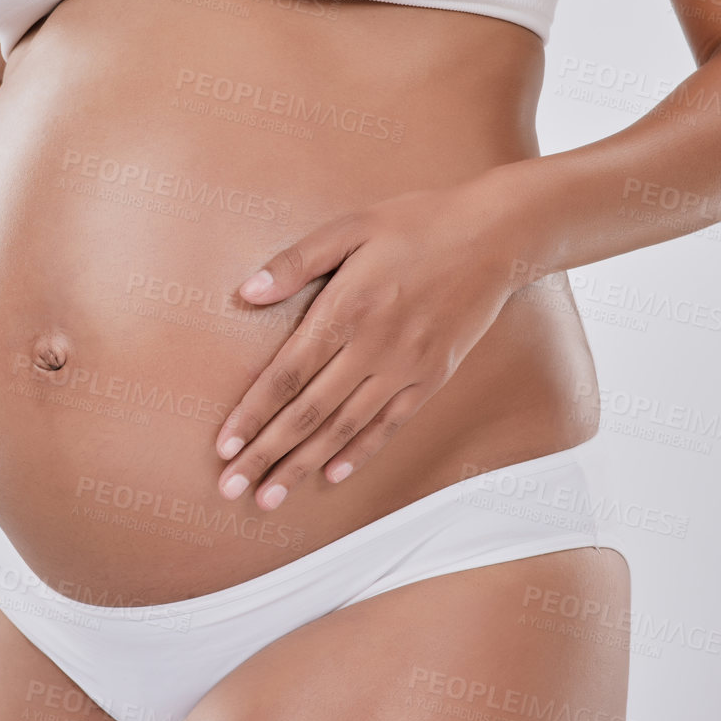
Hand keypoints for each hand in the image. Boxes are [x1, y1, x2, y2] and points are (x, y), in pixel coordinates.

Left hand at [213, 179, 533, 509]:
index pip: (288, 374)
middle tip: (231, 487)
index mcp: (347, 308)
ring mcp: (406, 366)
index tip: (224, 445)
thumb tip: (247, 292)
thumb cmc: (417, 224)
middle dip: (266, 453)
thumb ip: (297, 261)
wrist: (495, 236)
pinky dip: (359, 452)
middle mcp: (374, 346)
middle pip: (309, 412)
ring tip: (271, 497)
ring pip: (344, 427)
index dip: (252, 413)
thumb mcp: (351, 227)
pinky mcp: (433, 376)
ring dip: (303, 466)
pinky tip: (331, 475)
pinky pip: (389, 424)